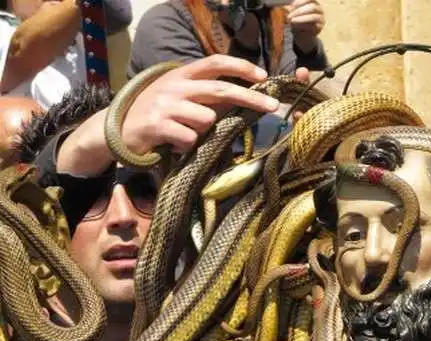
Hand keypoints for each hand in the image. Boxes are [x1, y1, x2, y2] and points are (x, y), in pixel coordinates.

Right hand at [121, 55, 280, 155]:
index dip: (240, 67)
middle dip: (250, 98)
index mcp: (183, 75)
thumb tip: (245, 97)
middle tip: (272, 107)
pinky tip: (175, 145)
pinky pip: (190, 137)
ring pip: (207, 118)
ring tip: (188, 134)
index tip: (263, 76)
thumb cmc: (158, 114)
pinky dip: (188, 145)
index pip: (215, 62)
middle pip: (220, 89)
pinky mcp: (156, 125)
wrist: (116, 129)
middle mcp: (175, 86)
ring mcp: (165, 104)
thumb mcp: (181, 97)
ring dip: (205, 131)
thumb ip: (207, 96)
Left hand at [286, 0, 324, 53]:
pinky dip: (304, 26)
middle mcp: (319, 9)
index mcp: (313, 2)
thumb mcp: (292, 13)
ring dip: (301, 19)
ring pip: (313, 17)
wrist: (303, 34)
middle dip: (299, 11)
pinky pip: (313, 26)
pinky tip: (296, 27)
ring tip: (292, 21)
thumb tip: (285, 7)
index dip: (301, 1)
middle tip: (289, 16)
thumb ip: (290, 9)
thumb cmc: (298, 20)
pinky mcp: (320, 27)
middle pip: (312, 7)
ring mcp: (321, 18)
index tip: (292, 5)